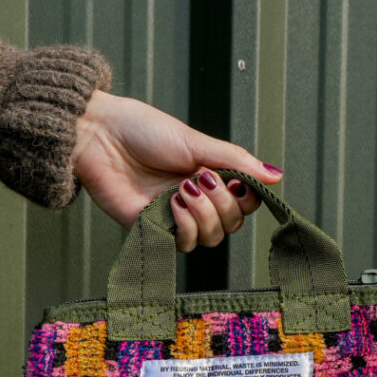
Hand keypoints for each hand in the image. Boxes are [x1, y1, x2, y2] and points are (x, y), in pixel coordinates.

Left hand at [71, 89, 282, 251]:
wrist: (99, 136)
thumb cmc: (143, 131)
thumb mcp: (197, 143)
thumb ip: (236, 162)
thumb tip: (276, 176)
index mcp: (208, 177)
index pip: (244, 204)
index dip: (247, 199)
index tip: (236, 181)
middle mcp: (195, 200)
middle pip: (231, 225)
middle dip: (223, 204)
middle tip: (201, 179)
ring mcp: (174, 217)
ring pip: (211, 239)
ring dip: (204, 215)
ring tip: (183, 190)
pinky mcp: (152, 230)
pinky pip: (183, 246)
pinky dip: (185, 226)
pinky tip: (172, 203)